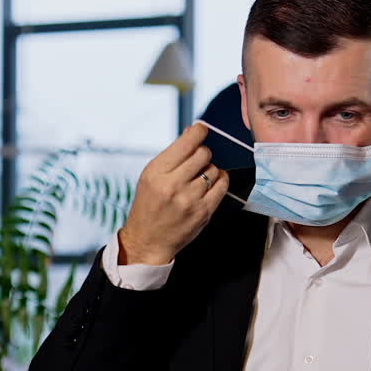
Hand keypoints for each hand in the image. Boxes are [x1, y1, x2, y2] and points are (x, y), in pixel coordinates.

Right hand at [119, 123, 229, 264]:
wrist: (148, 240)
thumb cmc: (149, 205)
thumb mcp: (150, 176)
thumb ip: (172, 154)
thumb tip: (193, 130)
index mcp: (156, 172)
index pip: (187, 142)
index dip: (198, 131)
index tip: (201, 129)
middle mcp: (172, 185)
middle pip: (203, 153)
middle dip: (202, 153)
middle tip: (195, 162)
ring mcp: (189, 200)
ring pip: (213, 169)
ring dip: (209, 170)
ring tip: (197, 179)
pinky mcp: (203, 212)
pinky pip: (222, 185)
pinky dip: (220, 180)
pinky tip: (211, 183)